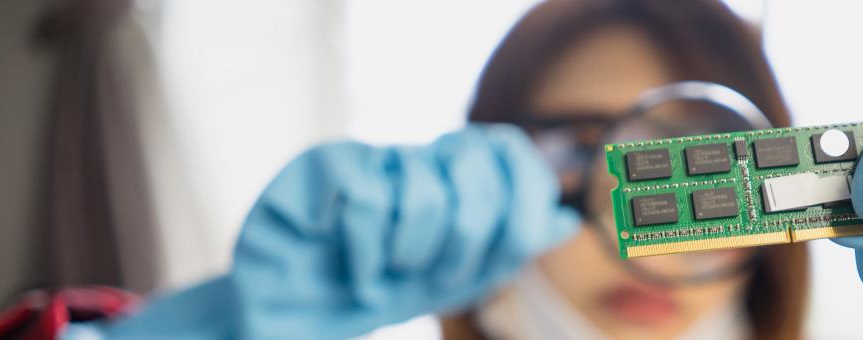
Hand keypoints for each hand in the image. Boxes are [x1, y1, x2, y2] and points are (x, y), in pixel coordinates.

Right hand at [97, 124, 579, 339]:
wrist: (297, 312)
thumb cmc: (376, 288)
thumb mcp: (454, 279)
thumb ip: (506, 249)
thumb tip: (565, 220)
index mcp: (453, 176)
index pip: (509, 148)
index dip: (524, 194)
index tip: (512, 248)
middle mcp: (416, 157)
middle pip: (475, 165)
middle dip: (468, 239)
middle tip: (438, 275)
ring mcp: (371, 156)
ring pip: (424, 190)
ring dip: (411, 255)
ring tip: (386, 275)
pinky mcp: (324, 166)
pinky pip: (368, 200)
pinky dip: (367, 253)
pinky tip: (355, 269)